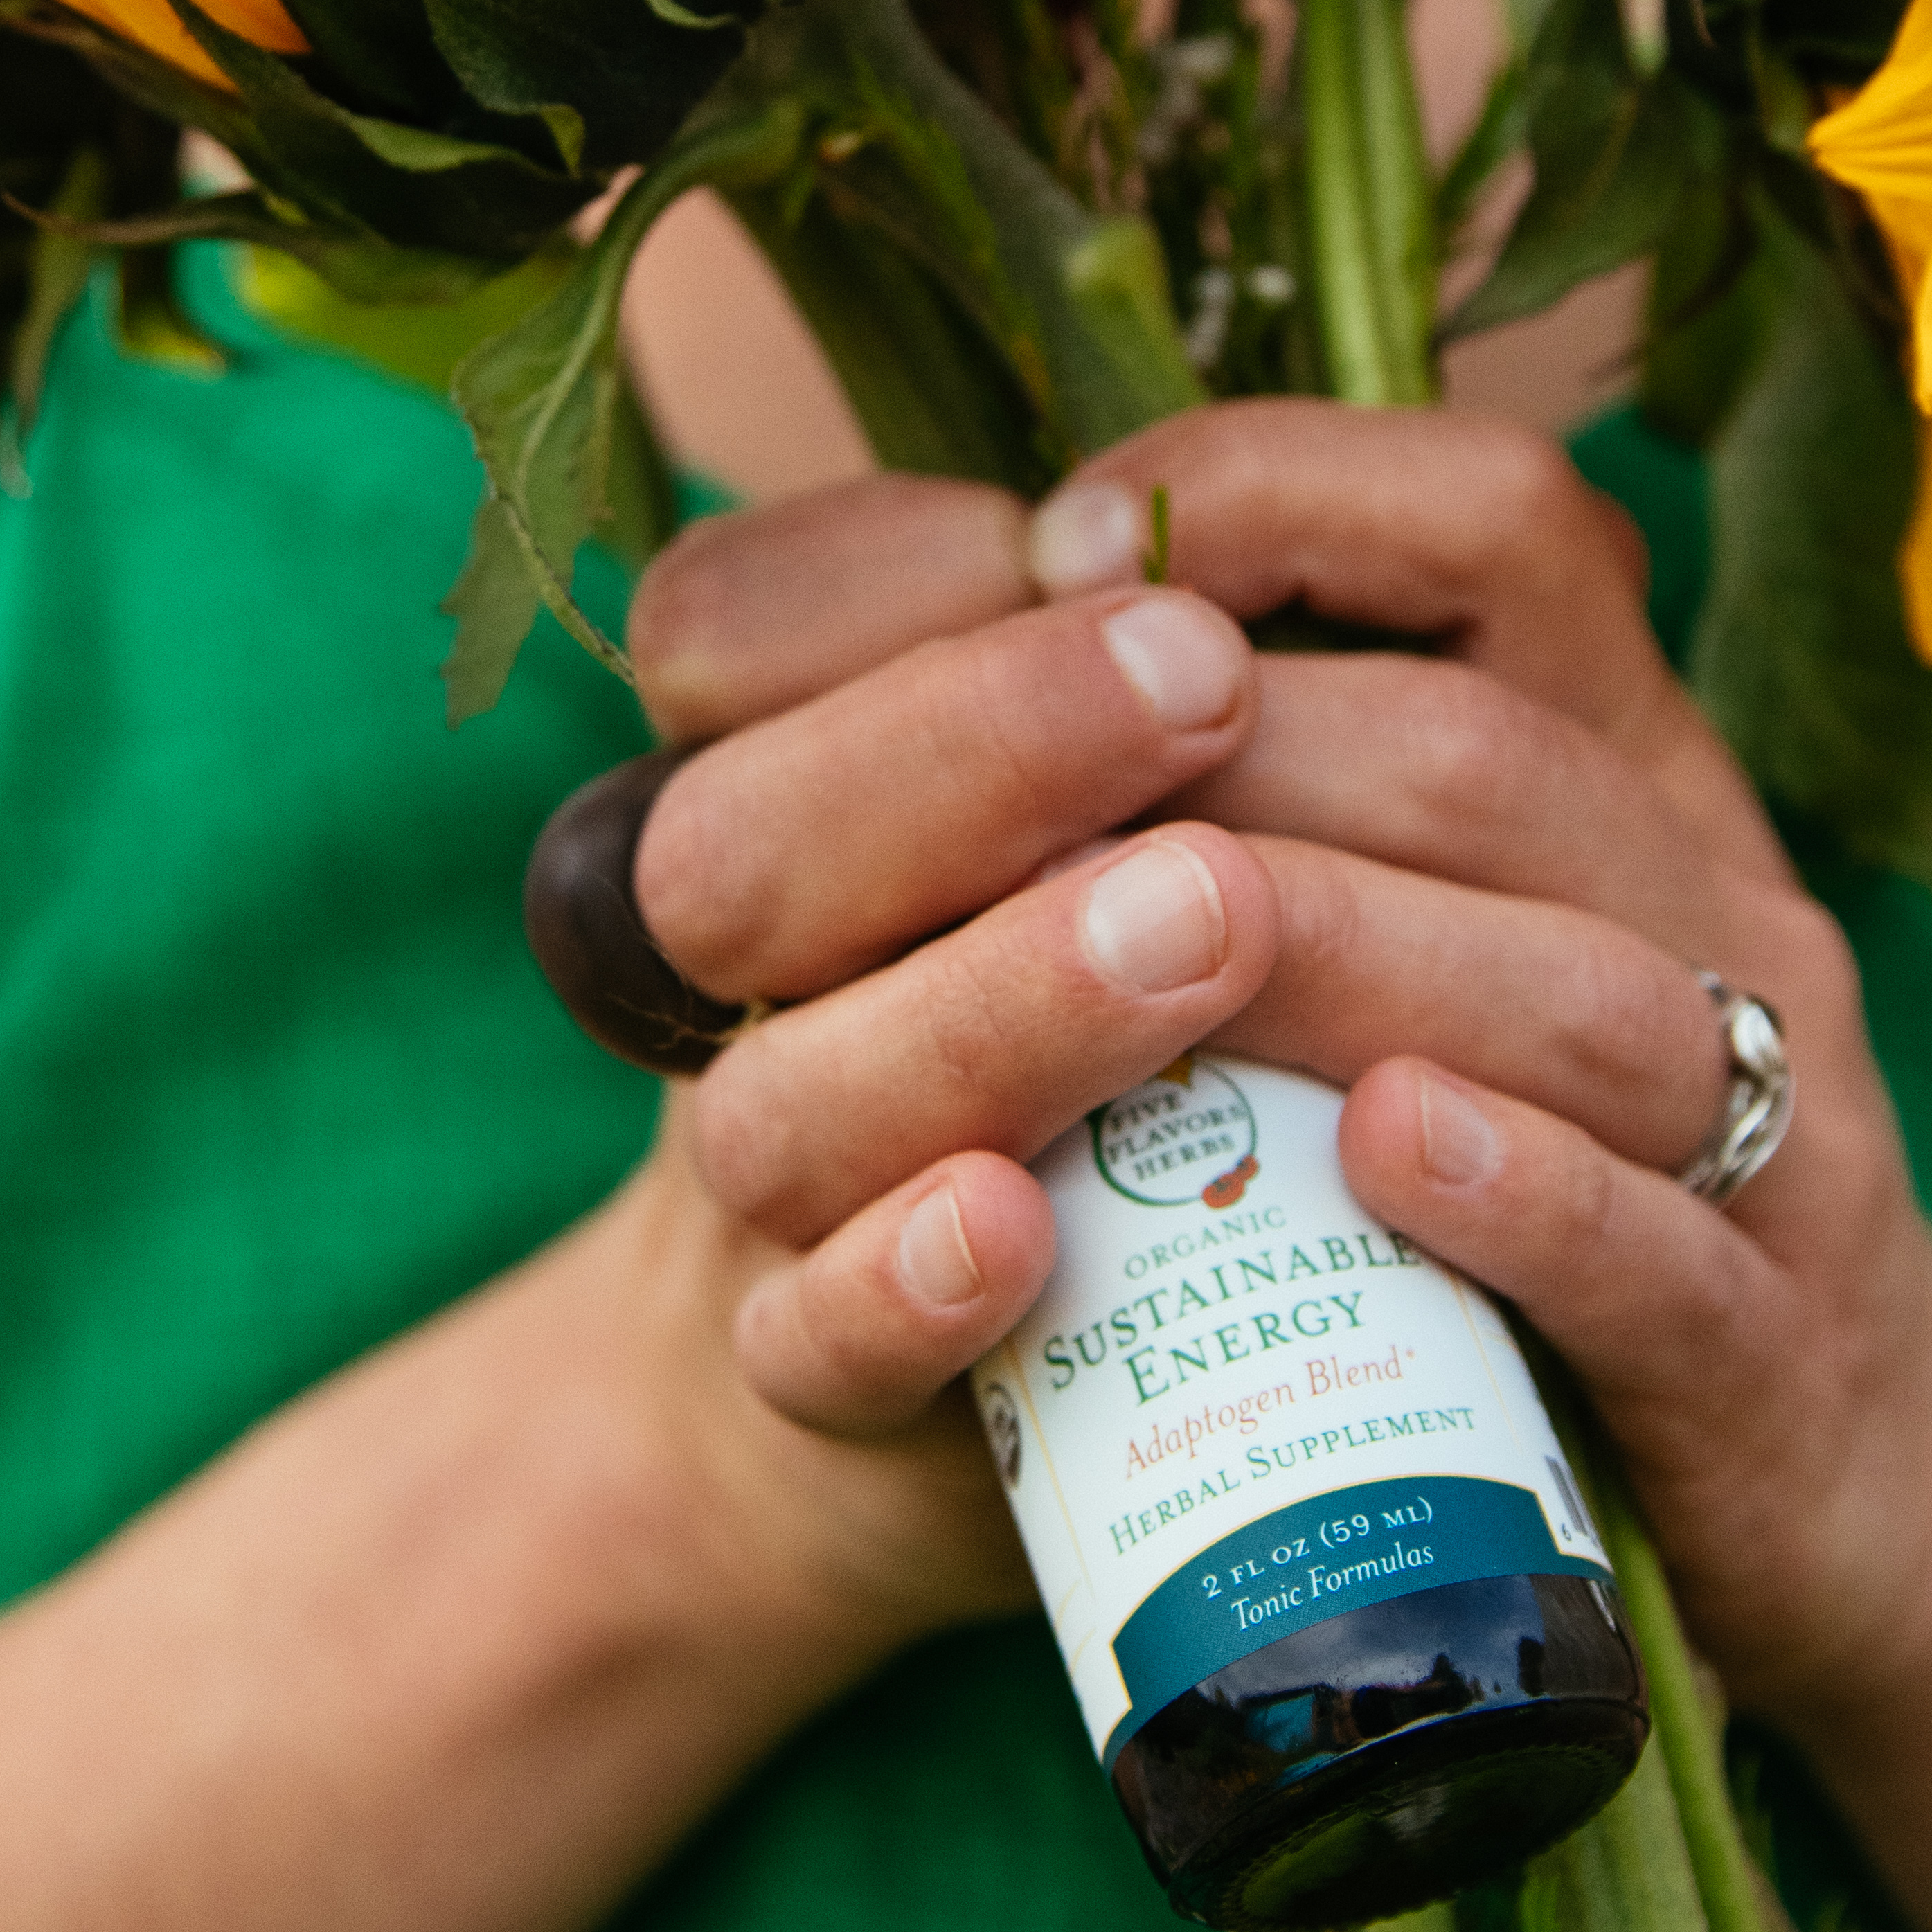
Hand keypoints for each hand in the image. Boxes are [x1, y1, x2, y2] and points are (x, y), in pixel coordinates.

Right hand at [610, 512, 1284, 1674]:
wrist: (931, 1388)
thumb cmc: (1089, 1030)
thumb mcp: (1106, 806)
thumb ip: (1120, 661)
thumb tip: (1172, 534)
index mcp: (790, 794)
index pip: (725, 633)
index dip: (891, 581)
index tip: (1110, 545)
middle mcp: (744, 988)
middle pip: (738, 848)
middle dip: (973, 749)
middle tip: (1201, 679)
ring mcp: (774, 1201)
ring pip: (790, 1101)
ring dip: (993, 1002)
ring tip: (1206, 921)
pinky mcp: (829, 1397)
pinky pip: (813, 1344)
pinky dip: (900, 1283)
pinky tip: (1015, 1227)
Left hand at [627, 406, 1931, 1741]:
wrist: (1831, 1486)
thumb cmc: (1543, 1174)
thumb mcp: (1437, 935)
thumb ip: (1269, 797)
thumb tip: (991, 644)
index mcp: (1624, 767)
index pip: (1496, 526)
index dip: (1278, 491)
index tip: (1054, 548)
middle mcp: (1709, 908)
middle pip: (1489, 755)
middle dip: (1240, 748)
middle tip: (1025, 800)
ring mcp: (1767, 1131)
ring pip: (1582, 989)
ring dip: (1347, 952)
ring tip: (1155, 954)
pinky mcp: (1775, 1364)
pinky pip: (1669, 1253)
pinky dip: (1526, 1193)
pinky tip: (1383, 1155)